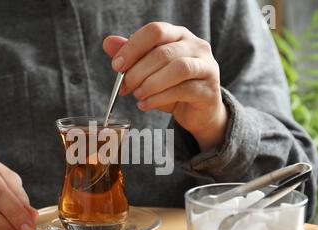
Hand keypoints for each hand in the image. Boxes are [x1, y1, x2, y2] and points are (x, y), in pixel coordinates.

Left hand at [103, 22, 228, 151]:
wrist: (198, 112)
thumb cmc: (172, 87)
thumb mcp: (149, 71)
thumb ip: (132, 56)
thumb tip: (108, 42)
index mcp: (179, 35)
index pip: (155, 31)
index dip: (133, 47)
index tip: (116, 66)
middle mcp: (197, 46)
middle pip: (164, 52)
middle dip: (138, 71)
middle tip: (124, 87)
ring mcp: (207, 67)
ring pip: (178, 69)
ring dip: (151, 84)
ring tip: (137, 96)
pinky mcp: (209, 90)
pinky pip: (183, 90)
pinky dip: (159, 98)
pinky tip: (145, 104)